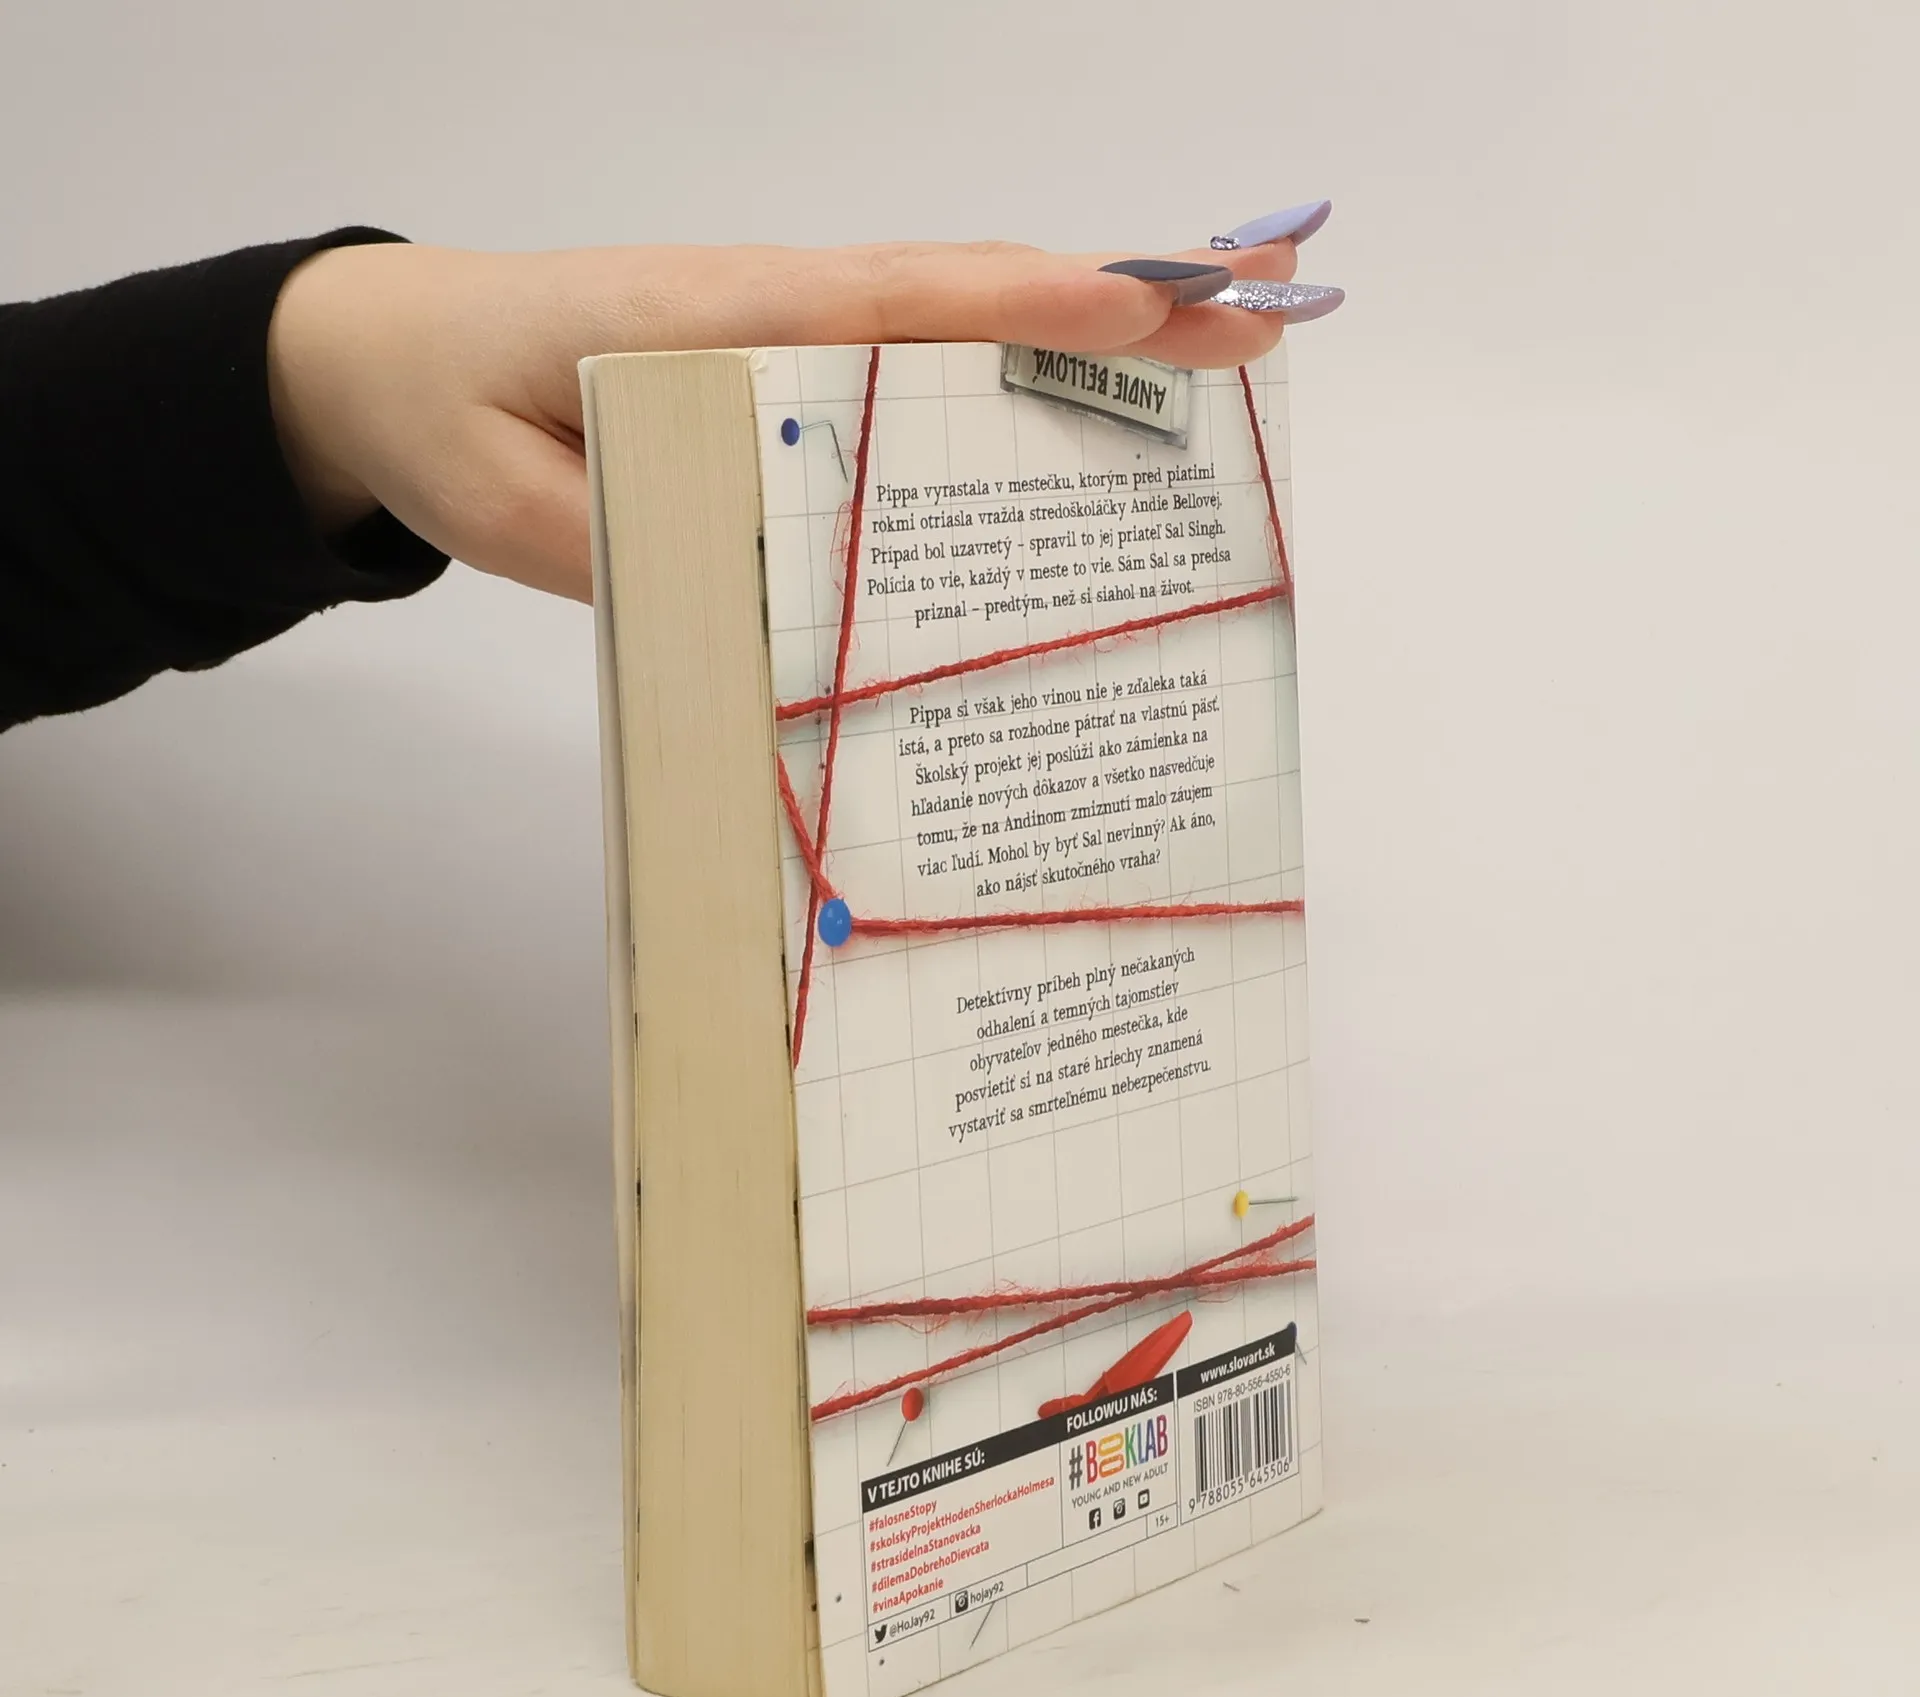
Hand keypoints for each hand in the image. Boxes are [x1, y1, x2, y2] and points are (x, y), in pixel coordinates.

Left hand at [266, 225, 1335, 602]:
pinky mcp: (788, 369)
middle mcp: (776, 311)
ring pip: (960, 322)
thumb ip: (651, 548)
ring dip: (1092, 331)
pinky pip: (918, 361)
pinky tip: (1088, 410)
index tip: (1144, 312)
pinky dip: (1017, 369)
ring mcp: (791, 333)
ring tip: (1226, 347)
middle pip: (968, 296)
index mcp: (712, 324)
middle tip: (1263, 316)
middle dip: (1119, 305)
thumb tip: (797, 595)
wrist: (386, 361)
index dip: (1021, 311)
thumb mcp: (522, 509)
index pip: (892, 305)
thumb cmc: (450, 414)